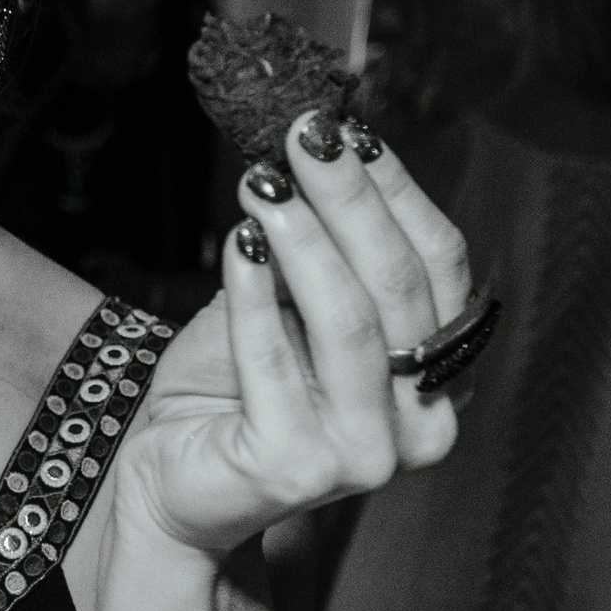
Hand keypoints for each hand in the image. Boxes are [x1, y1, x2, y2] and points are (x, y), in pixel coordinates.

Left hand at [116, 113, 473, 557]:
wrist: (171, 480)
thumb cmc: (231, 389)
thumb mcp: (285, 302)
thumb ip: (315, 247)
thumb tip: (315, 151)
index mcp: (439, 372)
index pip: (439, 264)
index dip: (397, 191)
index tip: (349, 130)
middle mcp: (423, 421)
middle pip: (399, 283)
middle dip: (351, 198)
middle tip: (306, 134)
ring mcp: (368, 455)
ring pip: (351, 321)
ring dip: (307, 240)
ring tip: (264, 185)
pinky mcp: (301, 470)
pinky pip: (275, 360)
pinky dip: (254, 295)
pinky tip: (239, 244)